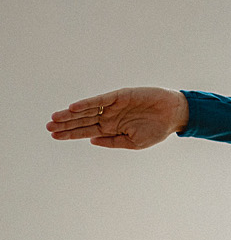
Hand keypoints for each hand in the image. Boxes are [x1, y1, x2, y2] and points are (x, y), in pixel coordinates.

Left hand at [47, 87, 189, 149]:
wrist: (173, 114)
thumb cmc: (157, 130)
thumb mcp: (135, 143)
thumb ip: (113, 142)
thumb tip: (91, 141)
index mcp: (112, 129)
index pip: (86, 131)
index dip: (70, 134)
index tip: (55, 136)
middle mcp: (109, 117)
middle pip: (82, 121)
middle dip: (65, 124)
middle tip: (48, 127)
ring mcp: (113, 106)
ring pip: (87, 111)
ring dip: (71, 115)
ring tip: (55, 118)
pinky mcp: (118, 96)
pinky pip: (99, 100)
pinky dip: (86, 104)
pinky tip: (74, 108)